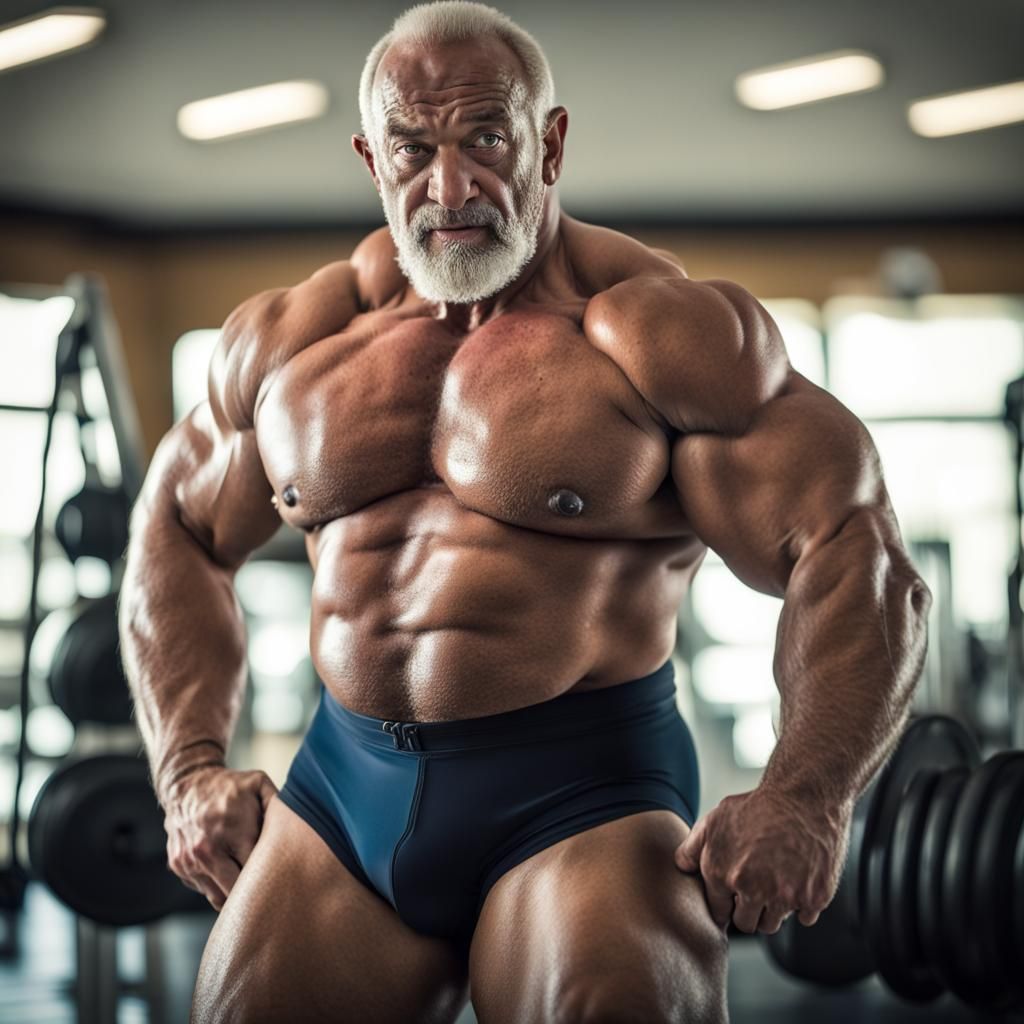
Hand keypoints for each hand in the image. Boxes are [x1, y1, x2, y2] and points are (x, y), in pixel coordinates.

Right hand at [162, 765, 277, 910]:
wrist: (186, 783)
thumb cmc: (230, 786)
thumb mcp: (258, 785)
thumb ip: (279, 805)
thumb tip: (302, 825)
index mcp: (234, 832)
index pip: (257, 873)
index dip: (271, 879)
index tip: (283, 881)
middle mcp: (208, 850)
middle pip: (237, 893)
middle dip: (253, 895)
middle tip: (269, 891)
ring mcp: (190, 861)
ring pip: (218, 897)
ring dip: (233, 894)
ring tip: (249, 884)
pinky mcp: (178, 866)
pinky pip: (203, 889)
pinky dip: (216, 884)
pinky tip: (226, 869)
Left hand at [674, 786, 849, 934]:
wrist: (803, 796)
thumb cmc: (757, 806)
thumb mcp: (715, 819)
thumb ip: (692, 847)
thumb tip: (681, 868)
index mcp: (721, 873)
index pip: (720, 912)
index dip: (727, 904)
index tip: (736, 894)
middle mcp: (750, 888)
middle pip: (747, 924)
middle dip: (749, 910)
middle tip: (758, 888)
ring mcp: (784, 896)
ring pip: (773, 924)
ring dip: (774, 910)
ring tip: (777, 881)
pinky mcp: (813, 897)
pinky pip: (804, 918)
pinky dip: (803, 904)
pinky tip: (800, 878)